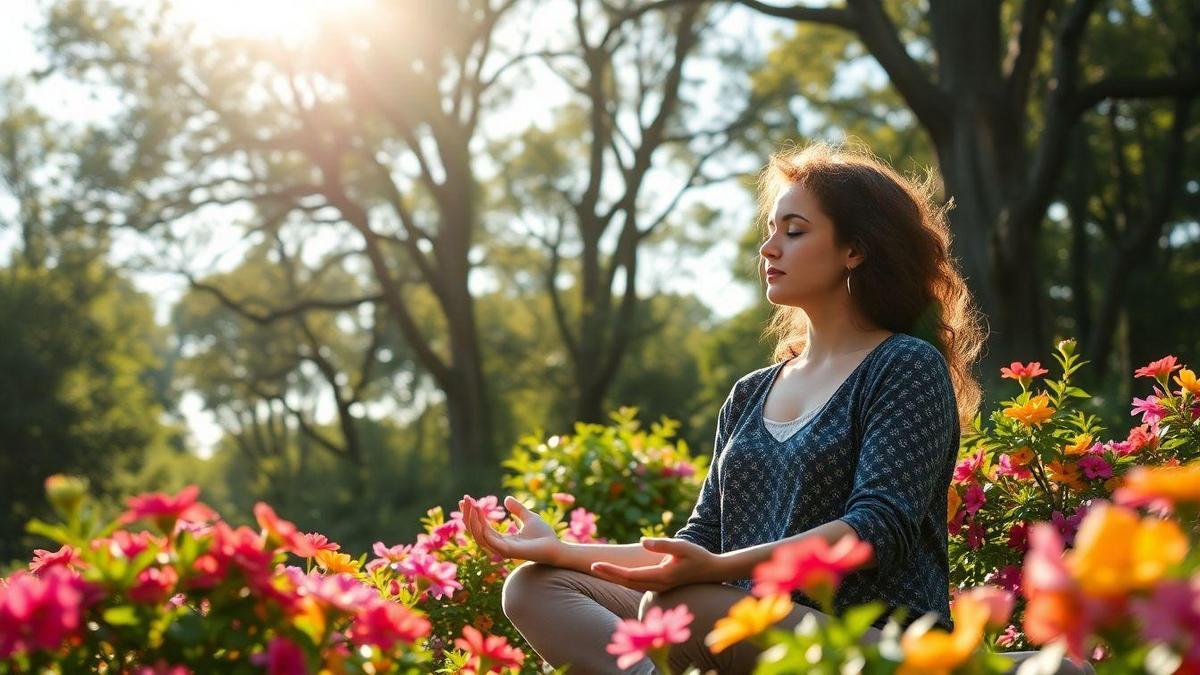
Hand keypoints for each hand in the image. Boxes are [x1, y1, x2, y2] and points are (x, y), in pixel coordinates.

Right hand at [458, 495, 560, 564]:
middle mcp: (498, 546)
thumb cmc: (544, 536)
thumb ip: (518, 509)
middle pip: (476, 532)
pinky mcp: (507, 551)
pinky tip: (478, 513)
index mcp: (502, 540)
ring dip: (472, 519)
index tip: (466, 500)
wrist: (556, 547)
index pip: (481, 528)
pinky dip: (481, 526)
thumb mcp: (529, 517)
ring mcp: (501, 549)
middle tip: (464, 499)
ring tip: (471, 503)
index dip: (472, 514)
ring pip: (478, 535)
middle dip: (468, 515)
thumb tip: (506, 499)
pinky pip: (488, 539)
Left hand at [588, 538, 726, 591]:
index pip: (629, 575)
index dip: (611, 571)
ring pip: (631, 585)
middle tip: (591, 566)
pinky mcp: (661, 585)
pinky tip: (617, 575)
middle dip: (608, 575)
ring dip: (615, 578)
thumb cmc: (699, 556)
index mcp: (660, 576)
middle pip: (626, 582)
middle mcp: (657, 584)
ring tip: (599, 570)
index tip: (595, 565)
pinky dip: (625, 580)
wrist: (714, 572)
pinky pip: (638, 585)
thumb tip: (642, 541)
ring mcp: (659, 587)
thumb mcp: (682, 546)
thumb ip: (662, 544)